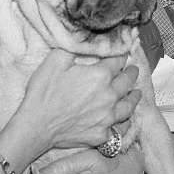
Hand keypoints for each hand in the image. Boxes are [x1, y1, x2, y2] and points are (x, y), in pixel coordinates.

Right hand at [20, 50, 140, 151]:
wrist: (36, 126)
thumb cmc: (43, 92)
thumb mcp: (55, 60)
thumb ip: (75, 47)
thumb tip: (87, 39)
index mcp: (100, 75)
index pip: (118, 60)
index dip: (121, 54)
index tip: (123, 50)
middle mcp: (109, 96)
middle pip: (127, 82)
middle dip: (131, 73)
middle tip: (133, 70)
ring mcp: (108, 117)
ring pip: (129, 106)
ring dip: (134, 97)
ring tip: (137, 93)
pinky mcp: (102, 134)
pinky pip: (119, 128)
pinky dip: (124, 122)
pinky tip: (124, 119)